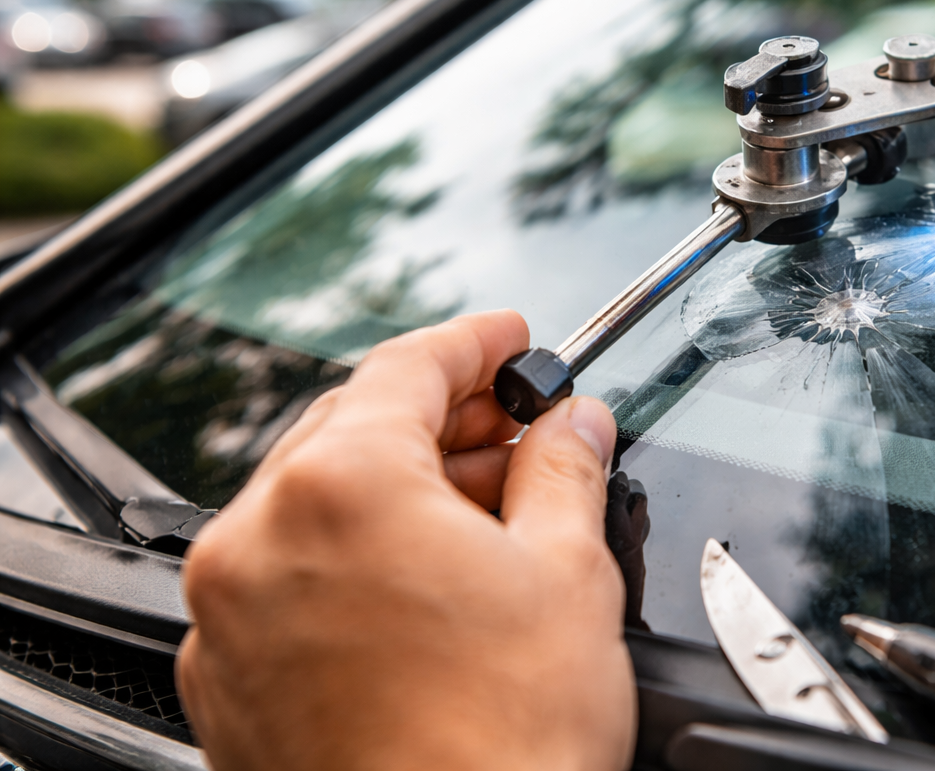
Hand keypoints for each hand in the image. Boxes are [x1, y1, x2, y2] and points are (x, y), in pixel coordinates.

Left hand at [176, 311, 633, 770]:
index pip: (406, 367)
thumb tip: (573, 425)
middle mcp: (259, 540)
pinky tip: (429, 578)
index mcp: (340, 487)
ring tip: (492, 507)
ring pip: (317, 504)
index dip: (472, 342)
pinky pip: (288, 578)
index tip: (507, 338)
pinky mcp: (227, 680)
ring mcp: (228, 616)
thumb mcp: (568, 573)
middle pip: (353, 429)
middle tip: (518, 424)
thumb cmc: (504, 745)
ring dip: (402, 487)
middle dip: (444, 419)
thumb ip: (566, 470)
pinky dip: (355, 556)